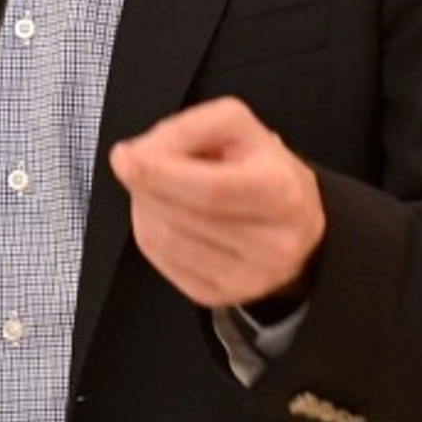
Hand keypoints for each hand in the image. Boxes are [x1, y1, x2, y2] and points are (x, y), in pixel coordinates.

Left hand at [108, 97, 324, 308]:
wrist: (296, 220)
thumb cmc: (263, 167)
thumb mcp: (237, 126)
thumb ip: (188, 129)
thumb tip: (137, 156)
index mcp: (281, 192)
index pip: (211, 190)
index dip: (161, 174)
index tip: (125, 157)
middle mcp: (272, 244)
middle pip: (181, 217)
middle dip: (145, 186)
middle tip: (136, 163)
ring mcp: (247, 278)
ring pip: (164, 241)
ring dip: (143, 207)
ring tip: (154, 187)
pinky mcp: (220, 295)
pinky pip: (163, 262)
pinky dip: (150, 231)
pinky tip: (164, 213)